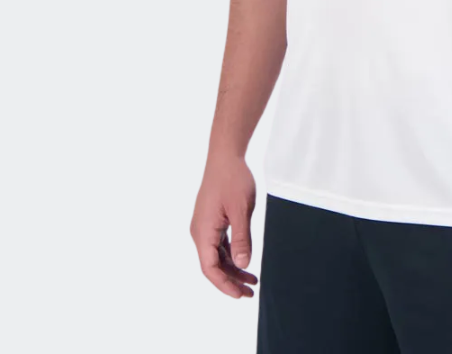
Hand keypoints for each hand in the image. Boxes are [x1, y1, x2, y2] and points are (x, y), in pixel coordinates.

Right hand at [190, 153, 259, 297]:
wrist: (225, 156)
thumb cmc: (233, 179)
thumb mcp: (242, 210)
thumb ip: (242, 238)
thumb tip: (243, 264)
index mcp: (203, 232)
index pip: (210, 268)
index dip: (224, 285)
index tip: (240, 295)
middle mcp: (199, 232)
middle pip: (213, 265)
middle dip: (231, 280)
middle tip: (250, 292)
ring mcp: (204, 226)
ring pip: (216, 256)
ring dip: (232, 268)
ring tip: (251, 280)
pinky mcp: (210, 220)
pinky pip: (218, 244)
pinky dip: (231, 254)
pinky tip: (244, 260)